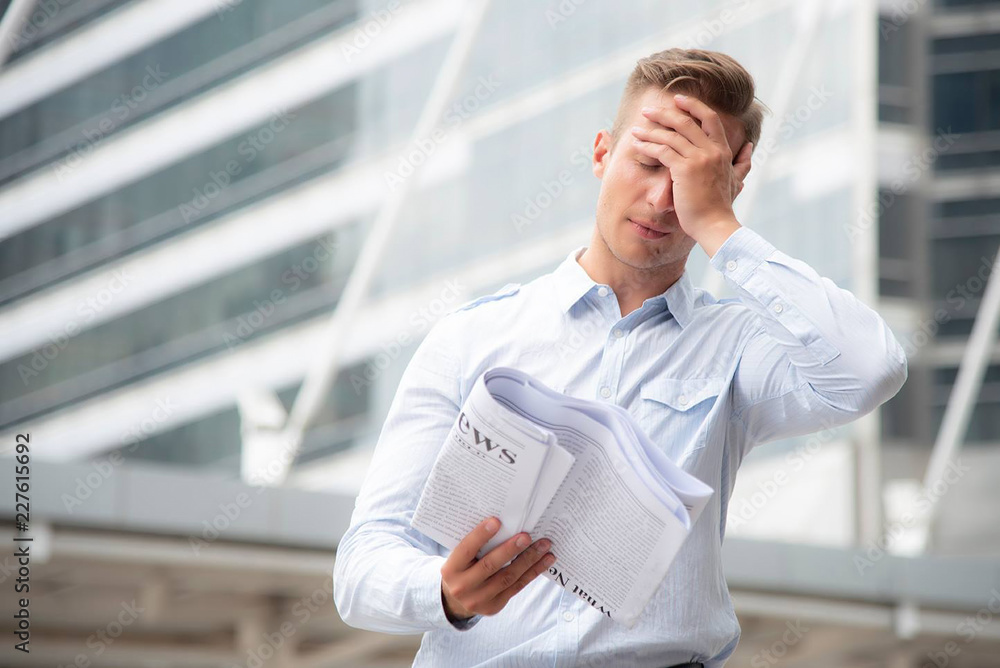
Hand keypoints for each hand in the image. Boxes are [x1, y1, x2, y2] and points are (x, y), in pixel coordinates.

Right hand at [440, 516, 554, 620]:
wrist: (455, 601)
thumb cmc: (462, 568)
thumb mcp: (460, 558)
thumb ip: (475, 545)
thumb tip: (505, 523)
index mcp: (451, 569)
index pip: (466, 549)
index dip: (480, 535)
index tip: (496, 521)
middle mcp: (462, 586)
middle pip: (490, 565)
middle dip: (510, 549)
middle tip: (527, 536)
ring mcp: (478, 599)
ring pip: (508, 577)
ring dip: (529, 560)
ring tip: (544, 546)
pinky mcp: (494, 606)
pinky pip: (516, 587)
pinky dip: (532, 572)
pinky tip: (545, 560)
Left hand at [630, 94, 751, 243]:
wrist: (715, 225)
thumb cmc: (721, 207)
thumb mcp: (737, 180)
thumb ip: (743, 162)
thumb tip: (749, 147)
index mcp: (723, 150)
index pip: (709, 118)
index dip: (693, 106)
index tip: (677, 99)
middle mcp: (711, 150)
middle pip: (685, 122)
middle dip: (664, 114)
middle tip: (647, 111)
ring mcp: (698, 159)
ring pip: (671, 135)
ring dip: (650, 130)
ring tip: (636, 129)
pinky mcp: (684, 170)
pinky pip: (663, 151)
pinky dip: (648, 146)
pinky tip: (637, 145)